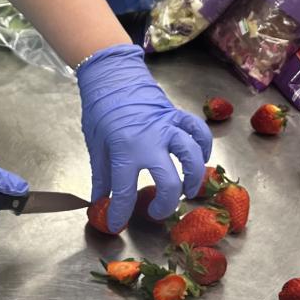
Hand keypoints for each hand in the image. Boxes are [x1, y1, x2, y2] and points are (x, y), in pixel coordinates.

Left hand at [77, 44, 212, 232]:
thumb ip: (101, 176)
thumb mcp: (96, 145)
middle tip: (157, 211)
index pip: (125, 192)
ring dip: (193, 178)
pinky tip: (199, 158)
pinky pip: (198, 132)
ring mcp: (167, 127)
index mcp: (124, 150)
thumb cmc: (101, 110)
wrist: (113, 76)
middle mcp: (150, 141)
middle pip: (169, 182)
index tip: (118, 223)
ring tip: (187, 190)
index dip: (121, 214)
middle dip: (165, 204)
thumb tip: (100, 202)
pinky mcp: (177, 116)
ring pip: (192, 156)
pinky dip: (203, 147)